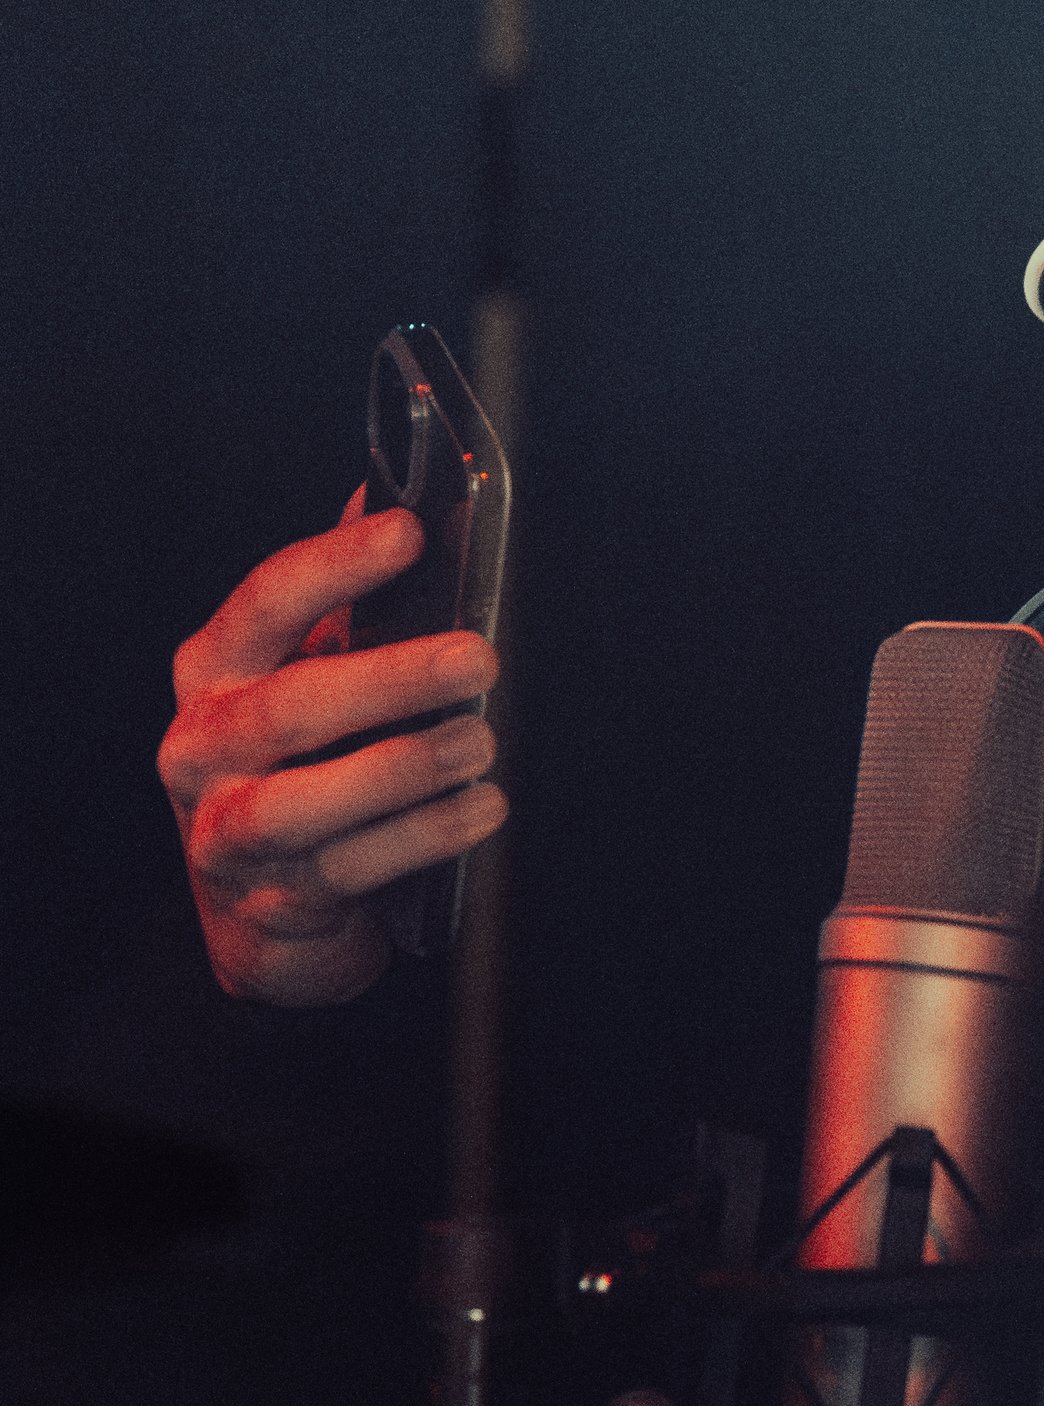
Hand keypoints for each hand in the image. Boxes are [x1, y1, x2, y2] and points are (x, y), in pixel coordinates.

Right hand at [158, 501, 505, 1005]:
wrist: (263, 907)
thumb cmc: (296, 763)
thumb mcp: (307, 673)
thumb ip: (343, 599)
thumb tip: (391, 498)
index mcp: (215, 670)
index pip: (265, 602)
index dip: (336, 564)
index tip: (409, 532)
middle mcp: (202, 748)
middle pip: (289, 706)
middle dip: (390, 678)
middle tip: (476, 659)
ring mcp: (226, 831)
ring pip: (305, 801)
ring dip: (403, 768)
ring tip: (478, 743)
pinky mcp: (269, 900)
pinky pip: (349, 868)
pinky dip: (423, 836)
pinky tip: (479, 808)